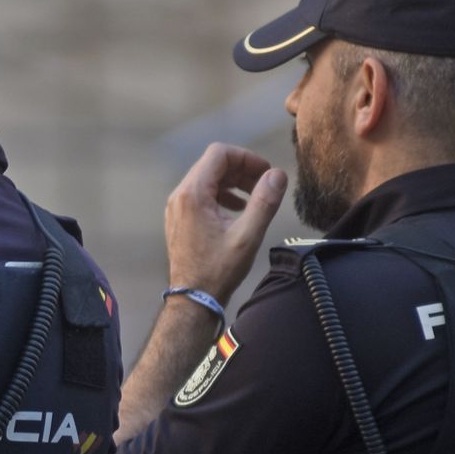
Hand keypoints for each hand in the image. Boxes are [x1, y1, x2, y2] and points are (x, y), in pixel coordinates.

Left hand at [163, 143, 287, 303]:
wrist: (193, 300)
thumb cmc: (218, 271)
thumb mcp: (248, 236)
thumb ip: (264, 202)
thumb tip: (278, 174)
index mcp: (193, 194)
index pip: (219, 154)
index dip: (247, 158)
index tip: (266, 173)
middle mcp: (180, 196)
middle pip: (212, 164)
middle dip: (241, 169)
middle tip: (265, 184)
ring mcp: (176, 207)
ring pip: (207, 178)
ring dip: (233, 182)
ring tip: (254, 196)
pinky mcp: (179, 219)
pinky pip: (200, 194)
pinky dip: (221, 194)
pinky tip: (237, 209)